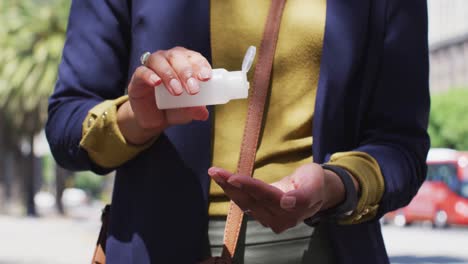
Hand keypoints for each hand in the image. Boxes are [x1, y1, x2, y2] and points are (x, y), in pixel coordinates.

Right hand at [117, 47, 212, 144]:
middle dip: (187, 72)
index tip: (206, 78)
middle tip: (193, 89)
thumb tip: (204, 113)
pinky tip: (156, 83)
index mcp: (186, 62)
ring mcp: (153, 66)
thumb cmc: (174, 107)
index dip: (201, 65)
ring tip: (177, 92)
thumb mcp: (187, 111)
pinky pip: (142, 71)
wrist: (153, 118)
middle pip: (177, 57)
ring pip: (160, 61)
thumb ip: (195, 109)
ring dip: (170, 75)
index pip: (194, 58)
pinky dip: (150, 75)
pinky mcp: (138, 77)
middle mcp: (169, 59)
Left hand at [208, 163, 349, 232]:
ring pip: (245, 202)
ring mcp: (269, 219)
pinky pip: (244, 202)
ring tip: (215, 173)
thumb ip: (304, 195)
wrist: (315, 190)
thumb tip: (287, 203)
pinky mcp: (261, 214)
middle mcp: (278, 219)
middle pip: (252, 200)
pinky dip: (232, 190)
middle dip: (232, 185)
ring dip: (228, 188)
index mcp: (292, 211)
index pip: (266, 196)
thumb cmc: (315, 182)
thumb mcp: (316, 184)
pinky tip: (222, 180)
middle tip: (215, 171)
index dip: (249, 187)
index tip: (233, 178)